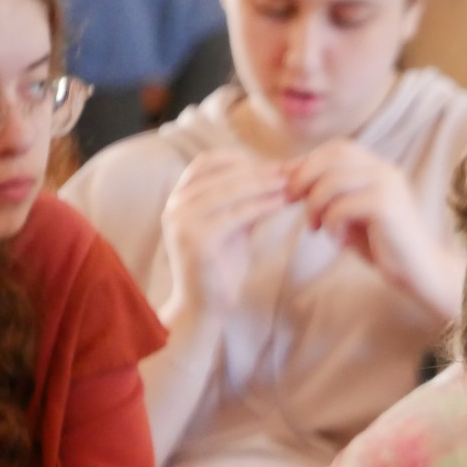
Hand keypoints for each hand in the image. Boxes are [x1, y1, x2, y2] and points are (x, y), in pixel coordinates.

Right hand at [161, 148, 289, 317]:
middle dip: (260, 171)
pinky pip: (236, 215)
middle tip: (291, 170)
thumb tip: (279, 173)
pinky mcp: (198, 240)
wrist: (203, 306)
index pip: (207, 162)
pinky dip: (262, 205)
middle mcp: (175, 205)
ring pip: (230, 191)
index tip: (272, 165)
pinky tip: (282, 203)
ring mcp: (183, 222)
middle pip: (223, 174)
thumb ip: (246, 200)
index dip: (241, 159)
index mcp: (179, 198)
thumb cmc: (220, 265)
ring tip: (290, 183)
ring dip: (264, 184)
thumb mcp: (233, 225)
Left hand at [285, 139, 464, 321]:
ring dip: (314, 204)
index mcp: (377, 167)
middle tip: (290, 200)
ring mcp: (387, 186)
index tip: (289, 184)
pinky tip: (338, 240)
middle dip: (304, 176)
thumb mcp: (350, 213)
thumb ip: (329, 194)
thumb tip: (292, 178)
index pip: (337, 148)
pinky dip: (331, 222)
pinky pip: (343, 206)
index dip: (308, 161)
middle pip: (333, 156)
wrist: (419, 271)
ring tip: (316, 227)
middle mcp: (384, 170)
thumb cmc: (382, 244)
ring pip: (333, 180)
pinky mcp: (386, 207)